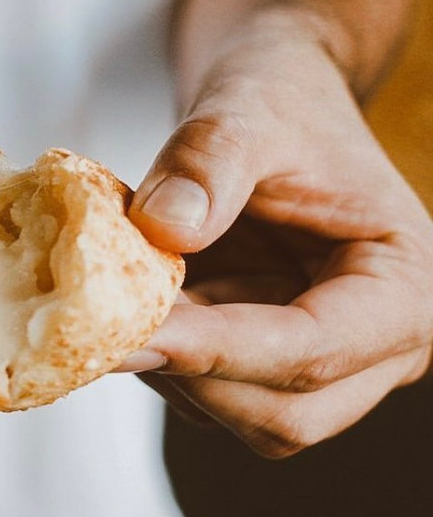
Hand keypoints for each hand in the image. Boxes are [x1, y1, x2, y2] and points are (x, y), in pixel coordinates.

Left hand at [121, 31, 432, 457]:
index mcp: (400, 288)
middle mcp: (372, 344)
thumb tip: (161, 230)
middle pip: (284, 417)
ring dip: (169, 368)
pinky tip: (141, 300)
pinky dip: (162, 359)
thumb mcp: (248, 107)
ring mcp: (317, 360)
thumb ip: (208, 161)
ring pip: (236, 414)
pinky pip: (205, 392)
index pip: (313, 352)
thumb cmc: (279, 99)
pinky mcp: (263, 360)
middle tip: (115, 321)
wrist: (270, 105)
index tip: (133, 333)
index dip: (218, 351)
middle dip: (193, 376)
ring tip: (130, 292)